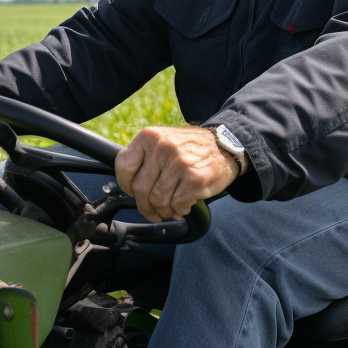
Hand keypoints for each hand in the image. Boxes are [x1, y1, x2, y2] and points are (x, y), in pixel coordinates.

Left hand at [114, 125, 239, 222]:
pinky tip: (183, 206)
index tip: (134, 192)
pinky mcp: (194, 179)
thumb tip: (127, 184)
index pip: (123, 166)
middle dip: (145, 206)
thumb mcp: (162, 140)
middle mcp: (162, 147)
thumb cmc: (189, 149)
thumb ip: (143, 157)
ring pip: (157, 201)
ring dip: (163, 211)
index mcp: (149, 136)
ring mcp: (179, 163)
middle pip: (140, 189)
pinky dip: (179, 211)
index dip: (126, 185)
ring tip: (170, 210)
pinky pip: (177, 205)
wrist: (224, 146)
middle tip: (153, 210)